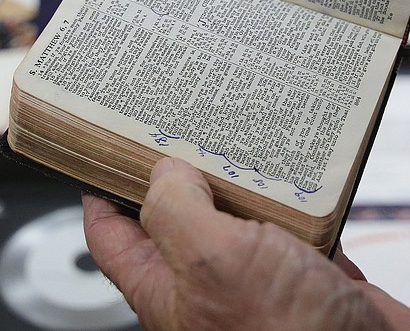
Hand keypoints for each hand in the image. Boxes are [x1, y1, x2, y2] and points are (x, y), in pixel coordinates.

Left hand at [83, 157, 409, 330]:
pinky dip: (301, 196)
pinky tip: (304, 171)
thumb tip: (165, 172)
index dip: (103, 189)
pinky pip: (298, 221)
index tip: (105, 144)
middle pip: (181, 214)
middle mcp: (210, 279)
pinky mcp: (307, 270)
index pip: (113, 235)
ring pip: (242, 213)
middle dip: (185, 169)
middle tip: (186, 122)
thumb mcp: (213, 260)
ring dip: (248, 178)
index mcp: (168, 286)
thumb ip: (178, 210)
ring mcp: (259, 274)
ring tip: (247, 135)